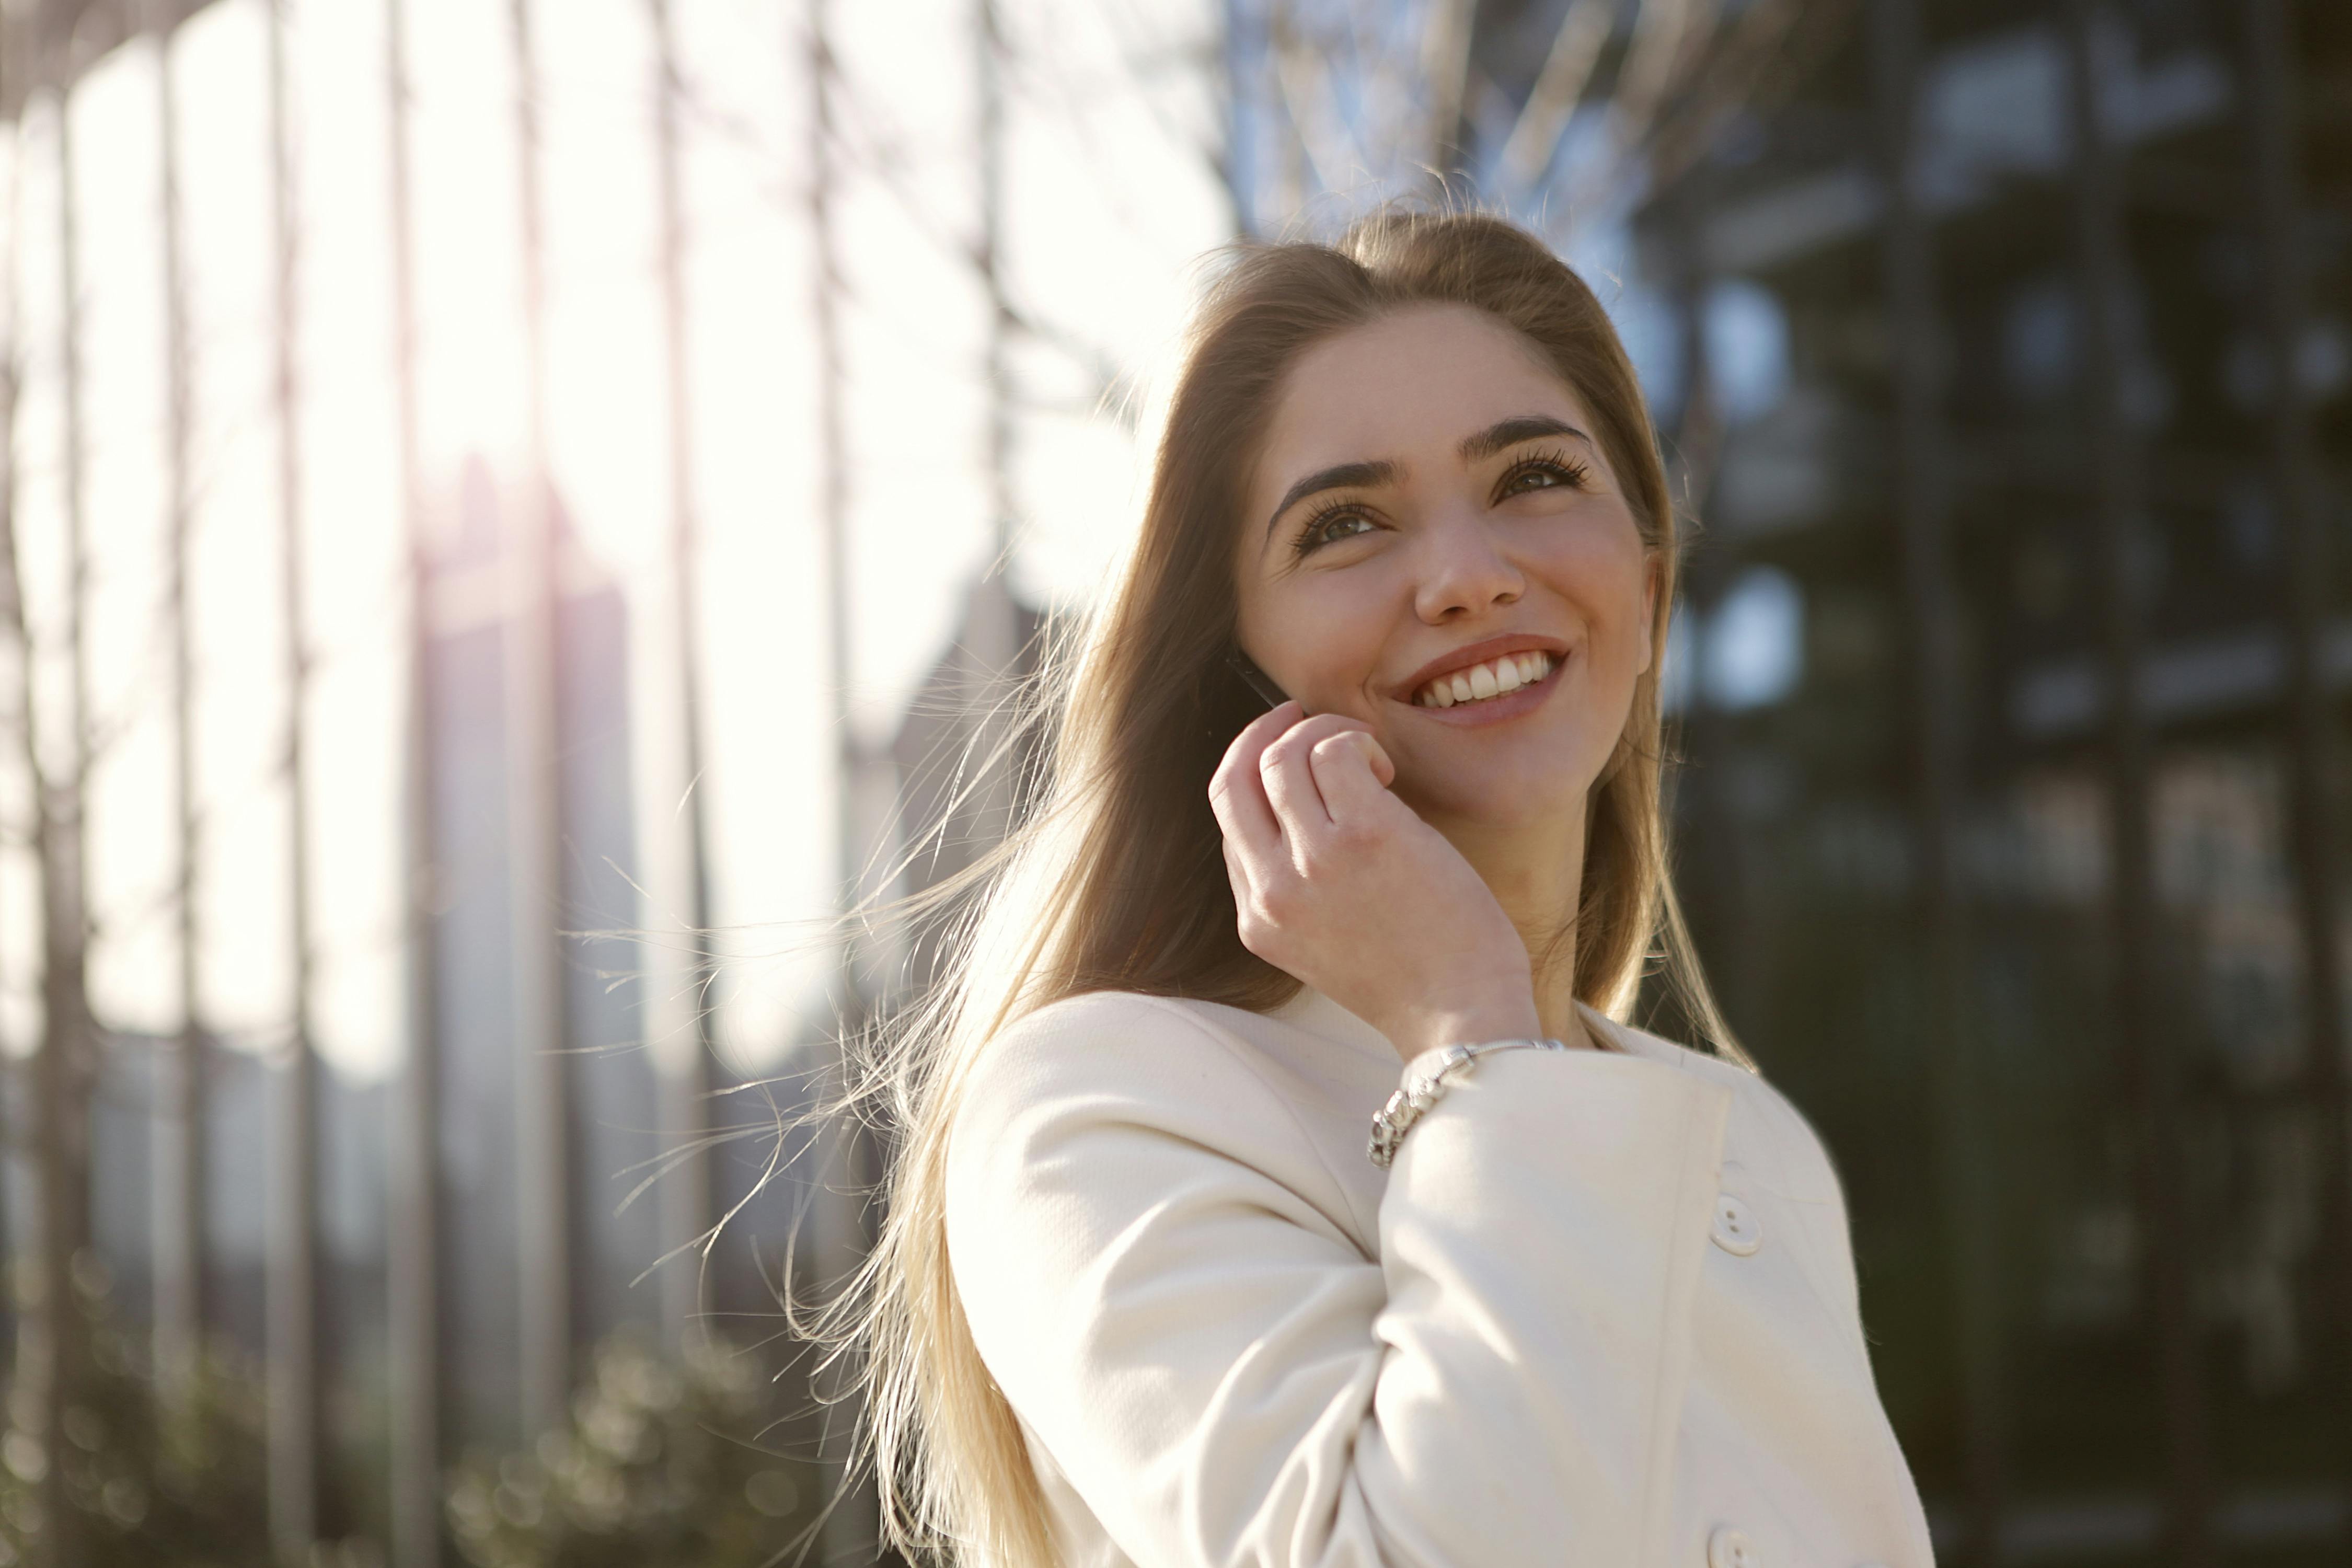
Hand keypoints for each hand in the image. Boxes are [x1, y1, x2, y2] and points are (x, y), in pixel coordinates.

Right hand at [1209, 702, 1541, 1062]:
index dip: (1256, 775)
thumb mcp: (1327, 944)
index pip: (1231, 822)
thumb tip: (1306, 803)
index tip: (1288, 754)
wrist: (1464, 1017)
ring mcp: (1313, 861)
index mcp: (1260, 920)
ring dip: (1322, 734)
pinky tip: (1385, 769)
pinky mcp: (1363, 834)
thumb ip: (1301, 887)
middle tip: (1299, 717)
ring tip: (1367, 758)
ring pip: (1280, 756)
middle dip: (1262, 734)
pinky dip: (1356, 741)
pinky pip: (1333, 751)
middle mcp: (1273, 890)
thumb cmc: (1416, 978)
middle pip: (1233, 780)